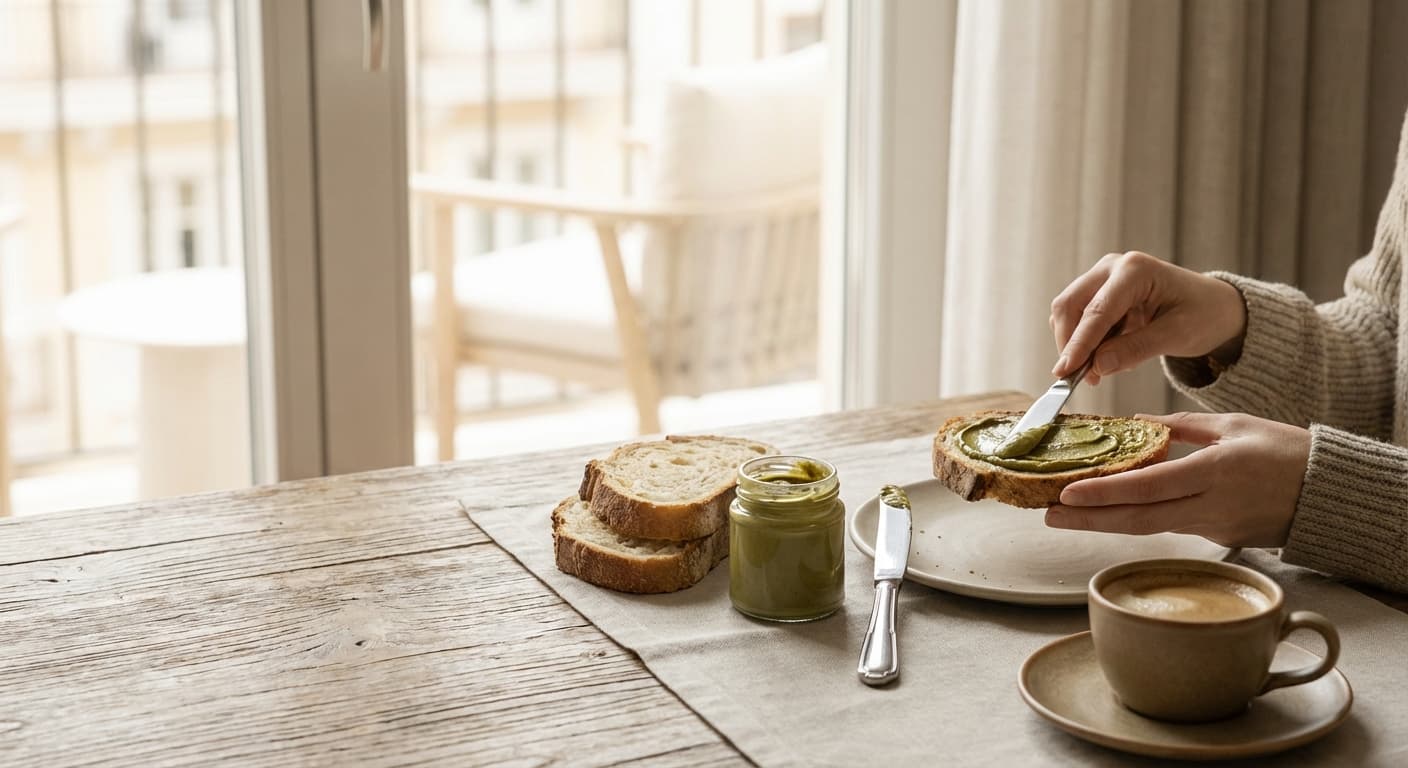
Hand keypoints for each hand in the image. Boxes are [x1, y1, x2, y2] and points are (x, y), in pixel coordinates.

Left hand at [1045, 412, 1309, 547]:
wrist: (1332, 493)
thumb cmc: (1286, 451)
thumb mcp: (1233, 425)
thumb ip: (1182, 427)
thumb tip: (1136, 424)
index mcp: (1215, 472)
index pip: (1149, 487)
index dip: (1106, 492)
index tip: (1068, 492)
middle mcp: (1211, 506)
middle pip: (1139, 519)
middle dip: (1089, 520)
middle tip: (1048, 515)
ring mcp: (1214, 528)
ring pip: (1149, 527)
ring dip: (1105, 523)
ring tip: (1064, 516)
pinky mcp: (1219, 538)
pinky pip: (1169, 528)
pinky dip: (1135, 520)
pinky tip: (1106, 514)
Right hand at [1050, 251, 1246, 383]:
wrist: (1215, 307)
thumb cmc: (1204, 315)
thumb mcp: (1177, 335)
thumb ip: (1135, 349)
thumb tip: (1096, 367)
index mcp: (1135, 270)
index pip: (1096, 311)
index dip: (1078, 344)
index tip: (1064, 372)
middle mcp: (1112, 267)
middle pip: (1070, 305)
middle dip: (1070, 344)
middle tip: (1078, 378)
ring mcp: (1103, 277)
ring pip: (1068, 312)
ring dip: (1075, 344)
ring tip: (1099, 371)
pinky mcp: (1099, 291)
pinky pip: (1078, 318)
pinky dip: (1084, 341)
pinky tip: (1107, 355)